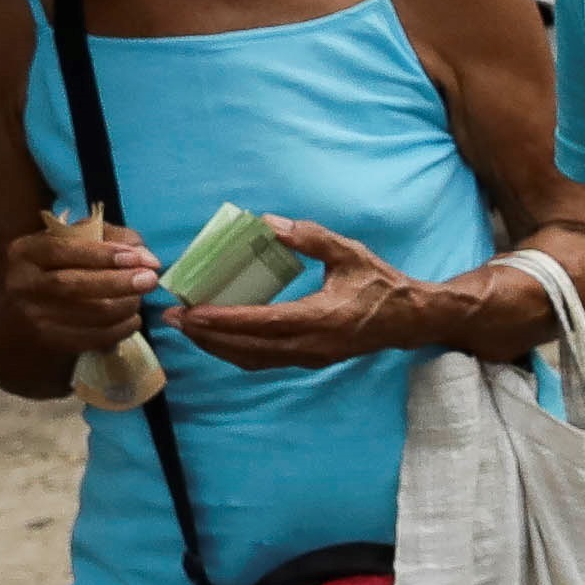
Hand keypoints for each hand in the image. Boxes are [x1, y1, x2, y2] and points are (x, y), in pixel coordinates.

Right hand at [4, 215, 157, 356]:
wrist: (30, 306)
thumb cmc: (63, 264)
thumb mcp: (79, 240)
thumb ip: (114, 239)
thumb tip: (147, 258)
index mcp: (26, 252)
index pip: (62, 251)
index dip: (102, 254)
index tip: (138, 258)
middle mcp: (23, 284)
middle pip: (74, 285)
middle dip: (118, 283)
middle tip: (150, 280)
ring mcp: (34, 316)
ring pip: (88, 314)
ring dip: (124, 306)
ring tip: (139, 298)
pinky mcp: (50, 341)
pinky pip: (92, 338)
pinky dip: (120, 330)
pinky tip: (132, 320)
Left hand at [170, 217, 439, 369]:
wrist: (410, 319)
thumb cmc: (380, 283)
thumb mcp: (348, 252)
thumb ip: (309, 237)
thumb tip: (267, 223)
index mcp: (321, 319)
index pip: (261, 323)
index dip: (223, 320)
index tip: (191, 311)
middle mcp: (311, 346)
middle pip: (247, 347)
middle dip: (207, 335)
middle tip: (174, 318)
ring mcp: (310, 358)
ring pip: (252, 359)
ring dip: (217, 346)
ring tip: (188, 329)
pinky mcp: (309, 360)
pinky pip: (264, 360)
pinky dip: (236, 351)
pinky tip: (218, 338)